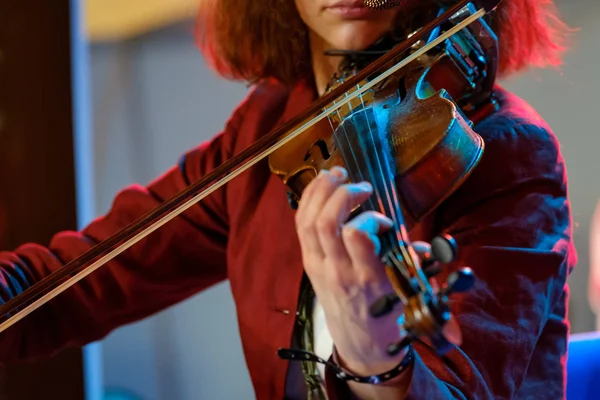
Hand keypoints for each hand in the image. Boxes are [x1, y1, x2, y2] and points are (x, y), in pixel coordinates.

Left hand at [295, 166, 428, 376]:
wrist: (360, 344)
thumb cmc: (387, 316)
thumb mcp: (407, 294)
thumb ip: (413, 265)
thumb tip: (421, 247)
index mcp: (367, 279)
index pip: (356, 235)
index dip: (372, 217)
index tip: (387, 222)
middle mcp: (337, 271)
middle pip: (326, 222)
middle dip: (342, 193)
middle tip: (362, 187)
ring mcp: (318, 266)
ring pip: (308, 221)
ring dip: (320, 190)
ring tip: (338, 174)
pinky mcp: (308, 262)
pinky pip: (301, 225)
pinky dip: (309, 200)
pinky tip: (322, 185)